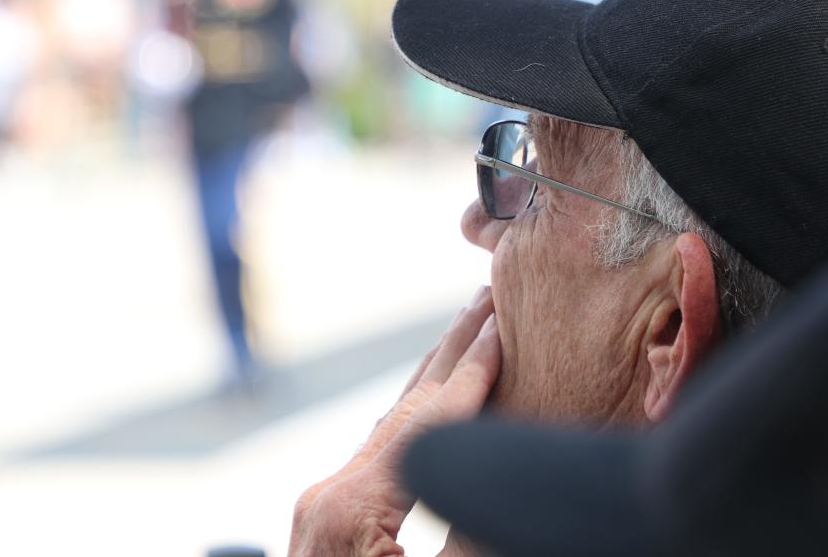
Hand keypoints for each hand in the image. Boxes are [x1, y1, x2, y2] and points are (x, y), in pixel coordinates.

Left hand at [289, 286, 500, 556]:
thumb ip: (466, 535)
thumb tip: (499, 470)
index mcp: (357, 508)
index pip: (431, 422)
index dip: (473, 371)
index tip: (504, 322)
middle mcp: (332, 494)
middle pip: (409, 405)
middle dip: (452, 347)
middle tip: (487, 293)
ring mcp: (323, 503)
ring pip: (390, 422)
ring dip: (431, 374)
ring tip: (463, 328)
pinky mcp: (326, 517)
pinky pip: (378, 451)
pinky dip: (412, 415)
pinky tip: (428, 400)